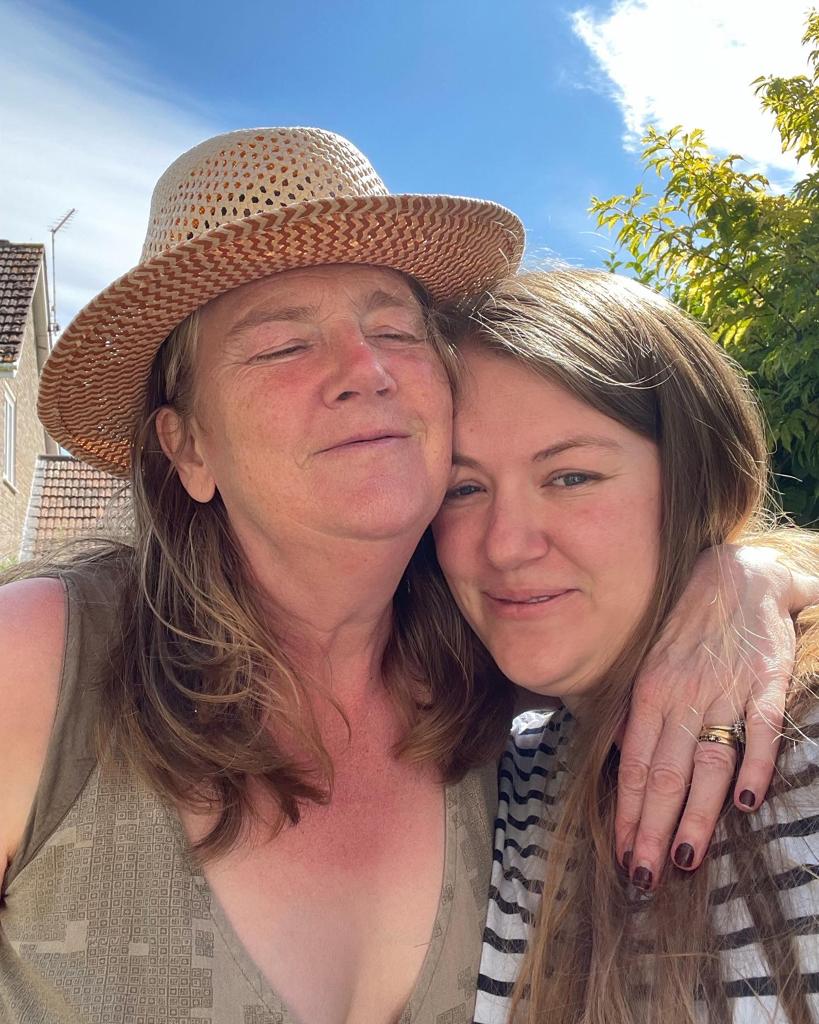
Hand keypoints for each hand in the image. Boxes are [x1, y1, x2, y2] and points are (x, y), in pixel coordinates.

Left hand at [615, 544, 800, 888]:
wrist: (736, 574)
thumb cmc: (685, 624)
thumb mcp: (648, 661)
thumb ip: (635, 710)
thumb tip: (622, 757)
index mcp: (650, 691)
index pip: (637, 765)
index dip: (629, 812)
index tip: (622, 854)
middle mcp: (683, 694)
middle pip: (667, 773)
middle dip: (652, 829)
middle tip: (643, 877)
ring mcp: (726, 689)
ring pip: (709, 761)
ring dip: (697, 815)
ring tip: (685, 861)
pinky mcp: (767, 679)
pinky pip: (762, 728)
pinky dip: (755, 766)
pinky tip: (746, 805)